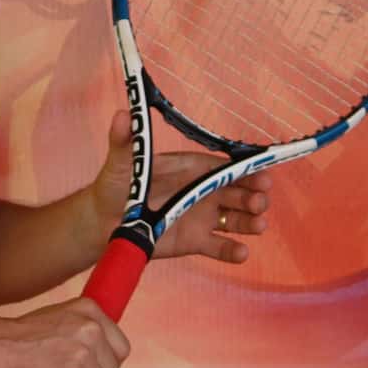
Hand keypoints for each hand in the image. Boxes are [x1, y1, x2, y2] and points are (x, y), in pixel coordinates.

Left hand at [88, 109, 267, 265]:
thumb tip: (124, 114)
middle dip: (254, 195)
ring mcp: (202, 217)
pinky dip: (232, 251)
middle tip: (260, 200)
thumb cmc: (115, 183)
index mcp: (192, 167)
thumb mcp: (122, 160)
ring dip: (250, 221)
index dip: (246, 169)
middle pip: (237, 191)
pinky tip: (241, 252)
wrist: (105, 220)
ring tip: (258, 224)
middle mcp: (202, 191)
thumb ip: (125, 139)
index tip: (263, 171)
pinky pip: (220, 247)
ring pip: (236, 219)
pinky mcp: (195, 241)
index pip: (225, 166)